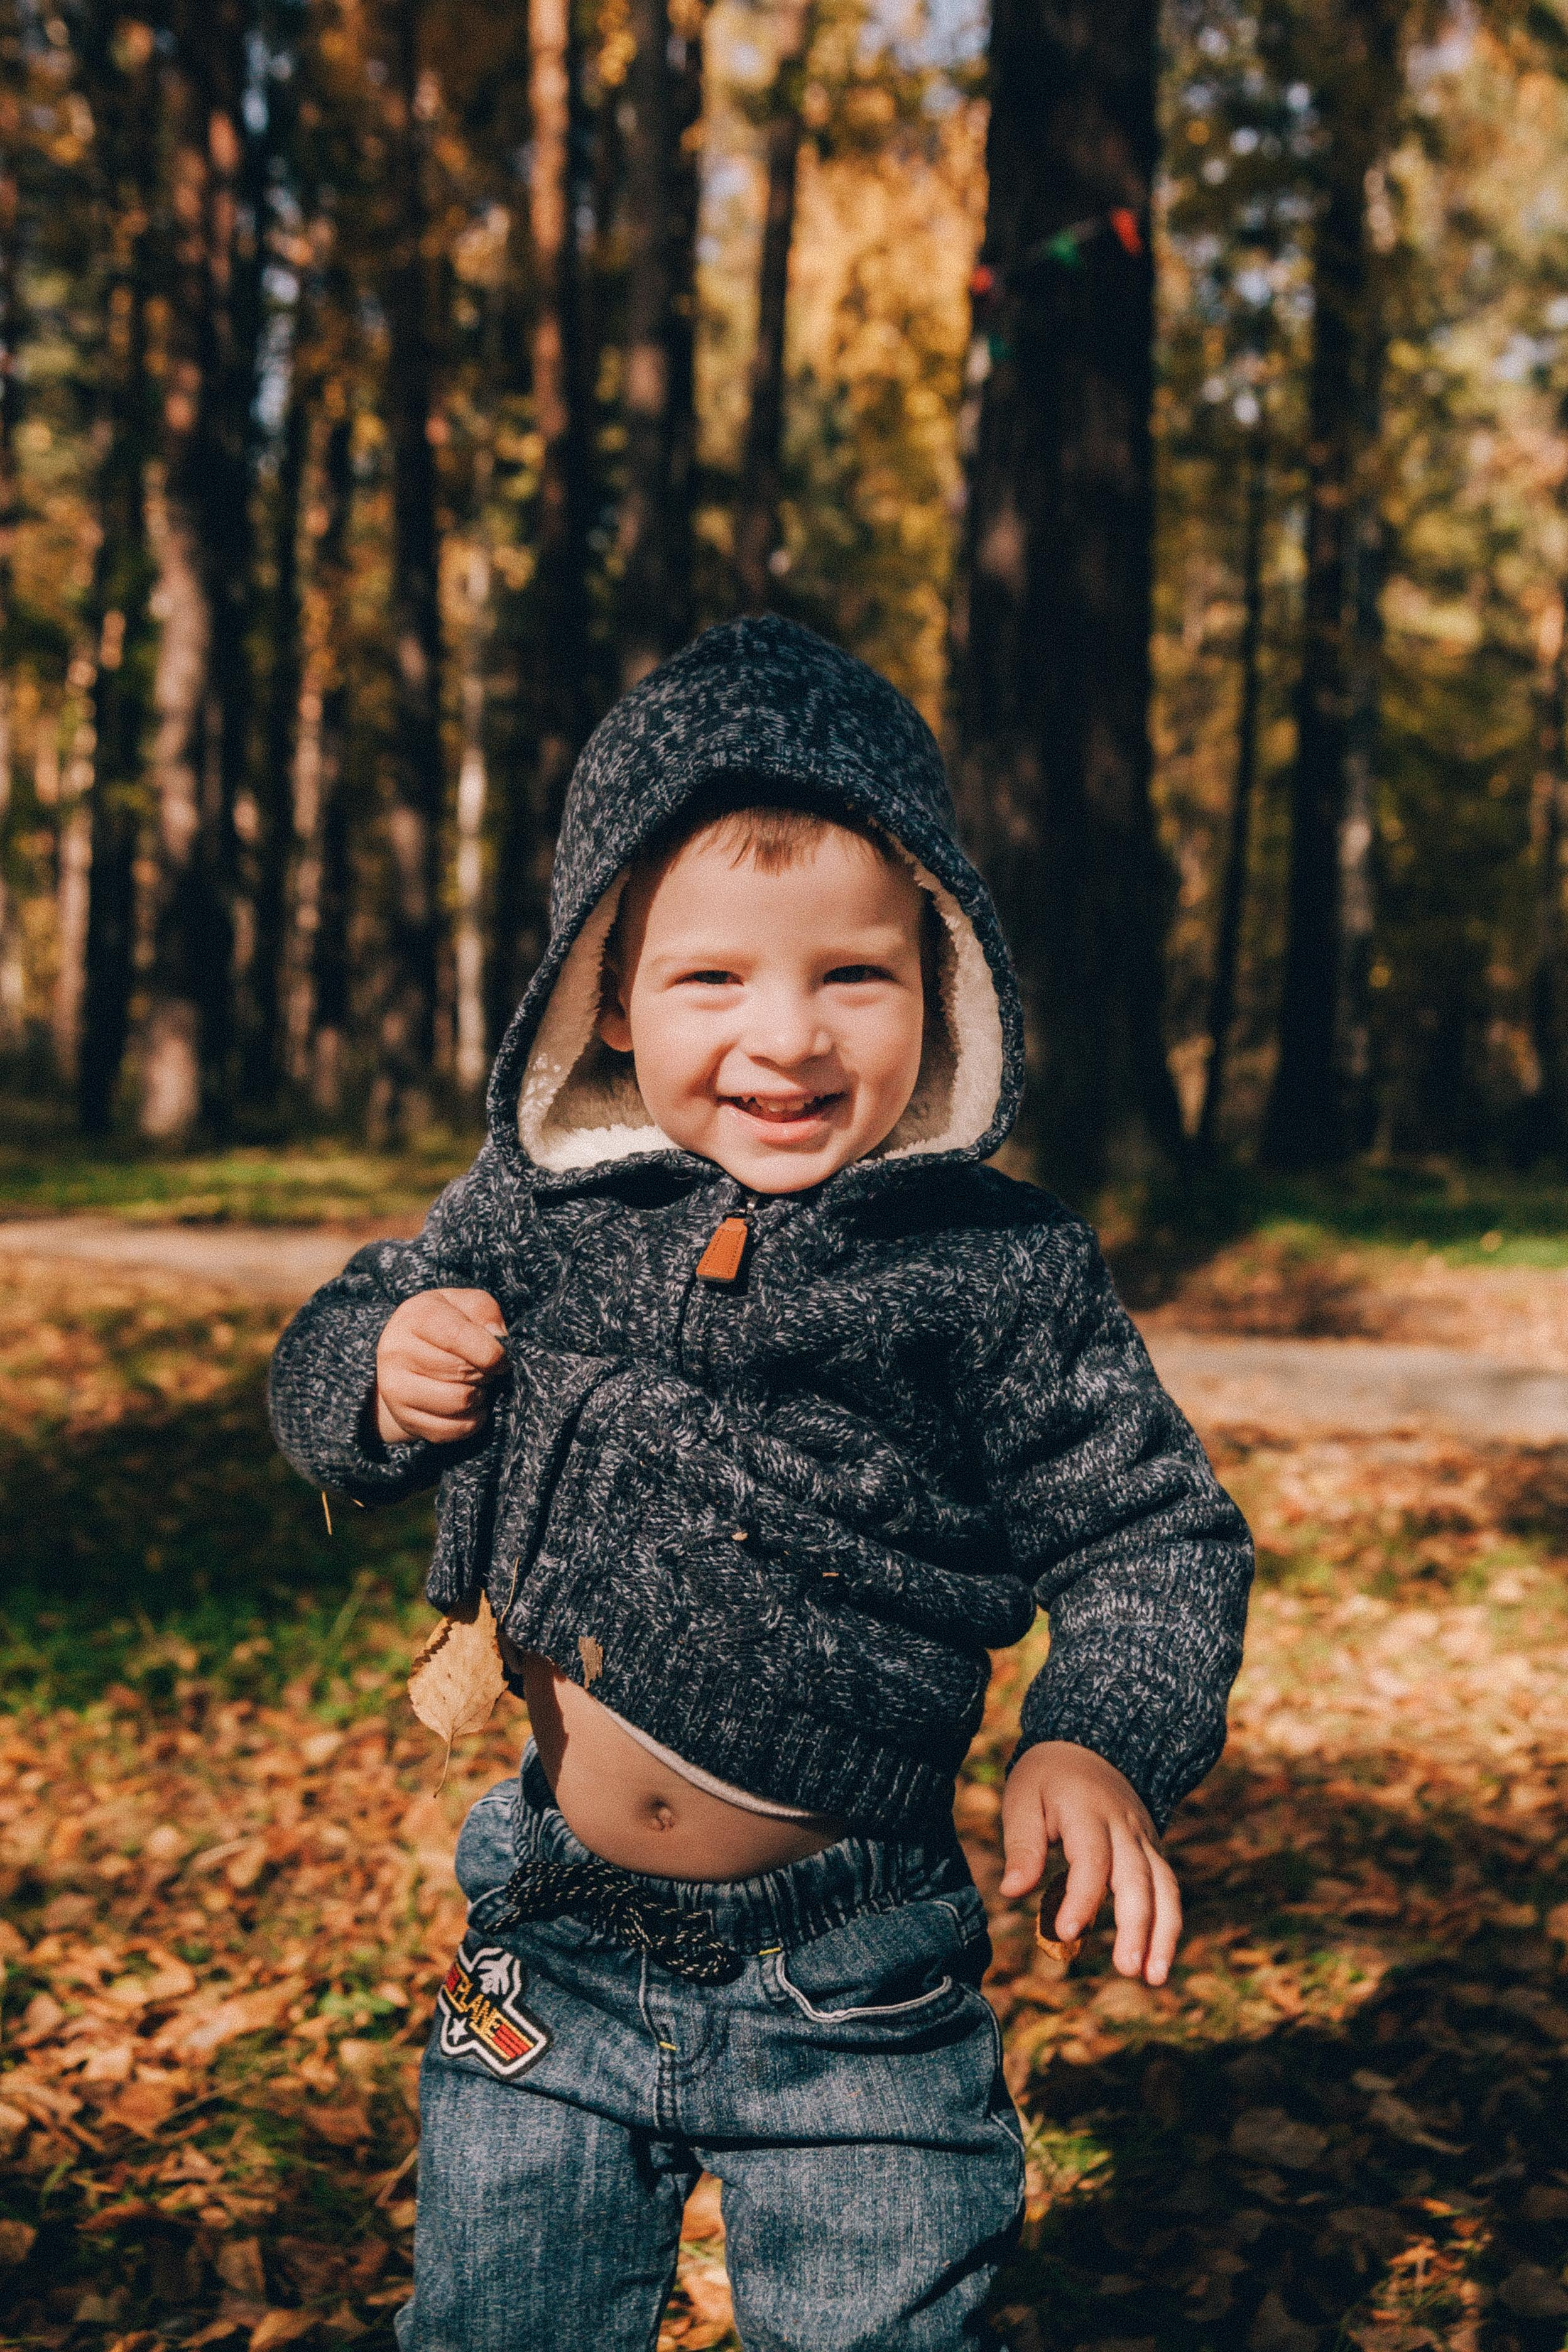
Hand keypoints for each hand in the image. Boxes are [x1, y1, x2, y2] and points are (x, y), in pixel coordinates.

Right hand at [374, 1288, 506, 1445]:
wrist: (405, 1357)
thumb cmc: (444, 1325)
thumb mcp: (464, 1304)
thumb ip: (484, 1310)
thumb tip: (498, 1339)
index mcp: (415, 1316)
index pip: (457, 1337)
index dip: (490, 1352)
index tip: (502, 1358)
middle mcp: (397, 1351)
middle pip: (461, 1372)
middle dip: (486, 1374)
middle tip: (486, 1370)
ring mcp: (395, 1388)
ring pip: (458, 1402)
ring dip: (479, 1397)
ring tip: (476, 1385)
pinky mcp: (403, 1418)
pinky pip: (451, 1430)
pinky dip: (471, 1421)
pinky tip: (469, 1406)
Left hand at [999, 1740, 1180, 1985]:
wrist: (1086, 1747)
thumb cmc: (1045, 1780)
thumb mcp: (1022, 1800)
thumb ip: (1022, 1845)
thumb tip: (1012, 1892)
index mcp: (1088, 1812)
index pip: (1091, 1860)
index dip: (1082, 1897)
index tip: (1065, 1933)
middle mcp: (1125, 1826)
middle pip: (1137, 1878)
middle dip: (1136, 1926)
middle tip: (1126, 1969)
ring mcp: (1144, 1839)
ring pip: (1164, 1887)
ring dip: (1164, 1933)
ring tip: (1155, 1978)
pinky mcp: (1152, 1852)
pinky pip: (1168, 1888)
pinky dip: (1168, 1924)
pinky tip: (1159, 1962)